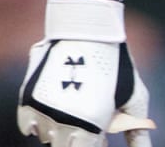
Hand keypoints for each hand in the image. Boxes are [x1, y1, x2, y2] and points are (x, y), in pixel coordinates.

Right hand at [17, 0, 155, 146]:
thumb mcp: (134, 99)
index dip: (95, 144)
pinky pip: (28, 127)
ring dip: (60, 131)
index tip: (101, 137)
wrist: (87, 30)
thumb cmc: (117, 66)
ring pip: (47, 138)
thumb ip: (137, 134)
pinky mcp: (28, 100)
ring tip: (76, 108)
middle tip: (90, 123)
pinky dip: (40, 123)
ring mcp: (43, 112)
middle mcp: (64, 123)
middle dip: (78, 140)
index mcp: (92, 126)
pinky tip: (56, 109)